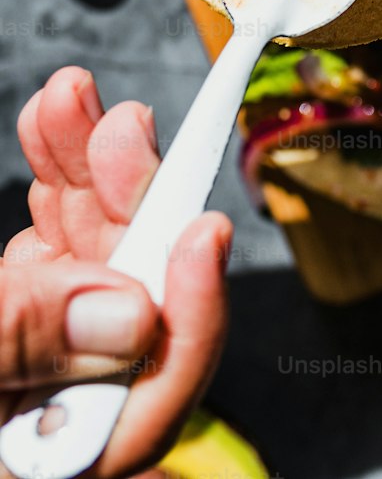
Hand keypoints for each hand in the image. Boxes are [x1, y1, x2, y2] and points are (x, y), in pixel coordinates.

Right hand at [2, 66, 230, 475]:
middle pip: (130, 306)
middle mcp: (55, 410)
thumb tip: (129, 314)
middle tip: (124, 128)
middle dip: (136, 201)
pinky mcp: (14, 316)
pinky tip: (50, 128)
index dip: (191, 313)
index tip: (204, 231)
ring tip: (73, 98)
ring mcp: (36, 360)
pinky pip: (52, 249)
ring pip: (92, 258)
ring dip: (89, 169)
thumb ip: (15, 344)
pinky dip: (55, 185)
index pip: (154, 398)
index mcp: (53, 456)